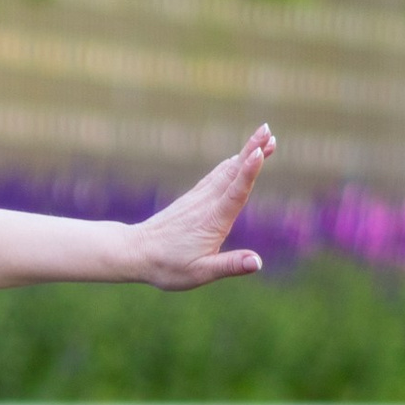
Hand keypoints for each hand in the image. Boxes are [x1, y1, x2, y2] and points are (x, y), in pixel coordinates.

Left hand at [137, 126, 273, 289]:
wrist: (134, 252)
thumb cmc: (166, 266)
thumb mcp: (200, 273)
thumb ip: (229, 266)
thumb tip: (257, 263)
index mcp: (213, 221)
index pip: (235, 192)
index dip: (249, 171)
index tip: (261, 150)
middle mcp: (207, 204)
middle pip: (233, 172)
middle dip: (252, 150)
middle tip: (269, 130)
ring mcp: (198, 198)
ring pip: (226, 170)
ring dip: (245, 152)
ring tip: (264, 136)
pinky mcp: (193, 198)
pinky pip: (217, 175)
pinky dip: (232, 163)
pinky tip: (239, 157)